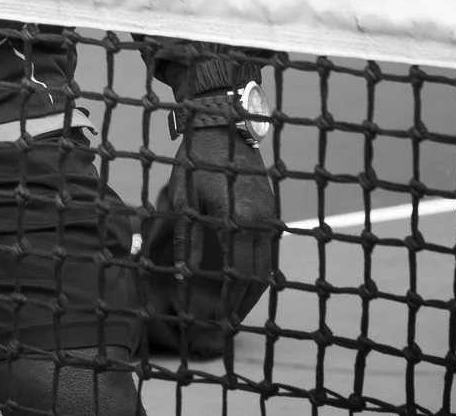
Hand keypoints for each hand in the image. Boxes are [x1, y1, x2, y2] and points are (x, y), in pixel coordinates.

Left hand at [141, 123, 279, 358]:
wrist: (223, 130)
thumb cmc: (196, 163)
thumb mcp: (184, 199)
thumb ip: (187, 239)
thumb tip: (184, 275)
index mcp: (239, 221)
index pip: (239, 274)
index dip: (229, 300)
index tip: (217, 320)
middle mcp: (261, 223)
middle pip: (258, 277)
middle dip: (243, 304)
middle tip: (227, 325)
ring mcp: (270, 218)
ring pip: (267, 267)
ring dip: (253, 291)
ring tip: (235, 311)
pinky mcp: (271, 213)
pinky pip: (268, 252)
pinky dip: (258, 272)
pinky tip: (245, 283)